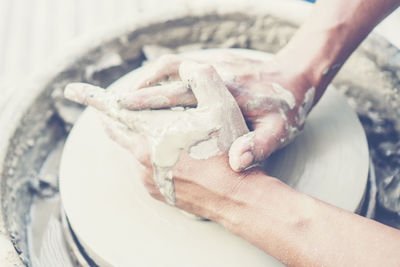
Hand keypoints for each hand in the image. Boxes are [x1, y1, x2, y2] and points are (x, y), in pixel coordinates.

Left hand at [64, 61, 248, 204]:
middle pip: (119, 132)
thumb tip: (189, 66)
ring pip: (135, 151)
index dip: (92, 97)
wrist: (236, 197)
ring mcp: (149, 178)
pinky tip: (172, 156)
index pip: (114, 109)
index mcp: (152, 132)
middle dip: (113, 118)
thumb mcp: (221, 106)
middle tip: (111, 109)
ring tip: (157, 132)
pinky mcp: (159, 192)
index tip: (72, 91)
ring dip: (139, 139)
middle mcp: (143, 157)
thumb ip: (203, 79)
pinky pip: (147, 170)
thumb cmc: (227, 151)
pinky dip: (152, 158)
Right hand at [115, 50, 315, 170]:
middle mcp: (215, 76)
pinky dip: (163, 80)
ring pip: (171, 68)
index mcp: (225, 91)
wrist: (298, 77)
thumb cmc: (288, 106)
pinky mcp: (214, 69)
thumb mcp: (279, 130)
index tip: (122, 105)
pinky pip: (182, 69)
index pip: (178, 91)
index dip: (149, 98)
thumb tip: (236, 161)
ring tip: (129, 102)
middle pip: (167, 74)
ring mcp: (214, 69)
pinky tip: (156, 96)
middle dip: (139, 88)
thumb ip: (258, 145)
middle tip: (113, 104)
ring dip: (149, 83)